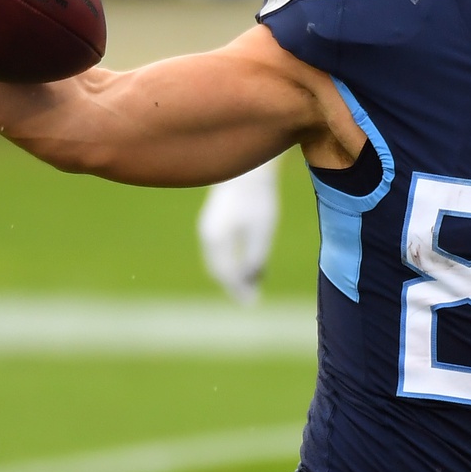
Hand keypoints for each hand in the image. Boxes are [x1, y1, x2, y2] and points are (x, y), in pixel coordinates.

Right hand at [197, 160, 281, 304]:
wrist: (248, 167)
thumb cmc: (258, 198)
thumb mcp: (261, 231)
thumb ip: (255, 259)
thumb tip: (250, 283)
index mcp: (217, 239)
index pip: (226, 274)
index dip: (238, 290)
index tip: (251, 304)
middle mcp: (208, 235)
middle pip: (218, 269)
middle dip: (234, 286)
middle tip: (249, 301)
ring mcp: (209, 227)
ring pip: (217, 260)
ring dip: (231, 275)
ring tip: (248, 288)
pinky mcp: (215, 221)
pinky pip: (220, 249)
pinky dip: (230, 262)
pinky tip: (245, 266)